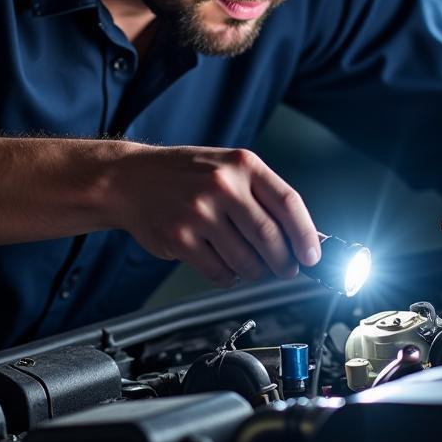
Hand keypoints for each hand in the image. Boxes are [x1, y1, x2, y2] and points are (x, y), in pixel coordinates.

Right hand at [111, 144, 321, 286]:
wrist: (129, 179)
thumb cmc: (182, 174)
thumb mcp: (227, 168)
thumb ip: (263, 196)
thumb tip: (303, 235)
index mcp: (241, 164)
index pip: (288, 203)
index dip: (306, 234)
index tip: (313, 255)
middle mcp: (221, 185)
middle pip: (270, 237)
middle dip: (284, 262)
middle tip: (286, 269)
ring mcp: (198, 212)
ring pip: (246, 260)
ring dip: (255, 272)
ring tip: (251, 266)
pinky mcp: (180, 238)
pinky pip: (219, 272)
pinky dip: (229, 277)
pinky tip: (223, 264)